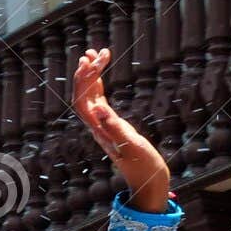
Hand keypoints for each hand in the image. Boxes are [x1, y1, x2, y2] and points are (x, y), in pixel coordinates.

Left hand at [73, 48, 171, 212]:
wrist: (148, 178)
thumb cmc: (141, 164)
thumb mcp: (130, 145)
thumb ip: (114, 127)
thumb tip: (97, 107)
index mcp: (98, 129)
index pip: (82, 100)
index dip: (83, 80)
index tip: (89, 61)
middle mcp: (96, 126)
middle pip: (83, 95)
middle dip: (86, 72)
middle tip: (92, 51)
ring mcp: (103, 124)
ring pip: (90, 96)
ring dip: (90, 75)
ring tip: (95, 54)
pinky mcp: (111, 124)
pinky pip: (99, 100)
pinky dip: (98, 84)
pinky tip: (100, 74)